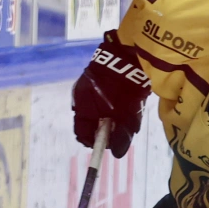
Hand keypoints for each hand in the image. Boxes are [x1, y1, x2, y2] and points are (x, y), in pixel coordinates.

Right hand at [73, 30, 149, 158]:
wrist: (128, 54)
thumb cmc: (126, 86)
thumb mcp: (127, 114)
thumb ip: (121, 135)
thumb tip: (117, 154)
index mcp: (83, 108)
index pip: (83, 135)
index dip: (96, 142)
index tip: (110, 143)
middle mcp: (80, 99)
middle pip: (89, 124)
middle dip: (105, 130)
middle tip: (121, 127)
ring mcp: (85, 88)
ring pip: (95, 112)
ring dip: (109, 117)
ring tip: (125, 112)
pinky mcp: (93, 80)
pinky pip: (98, 100)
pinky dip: (109, 105)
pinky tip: (123, 100)